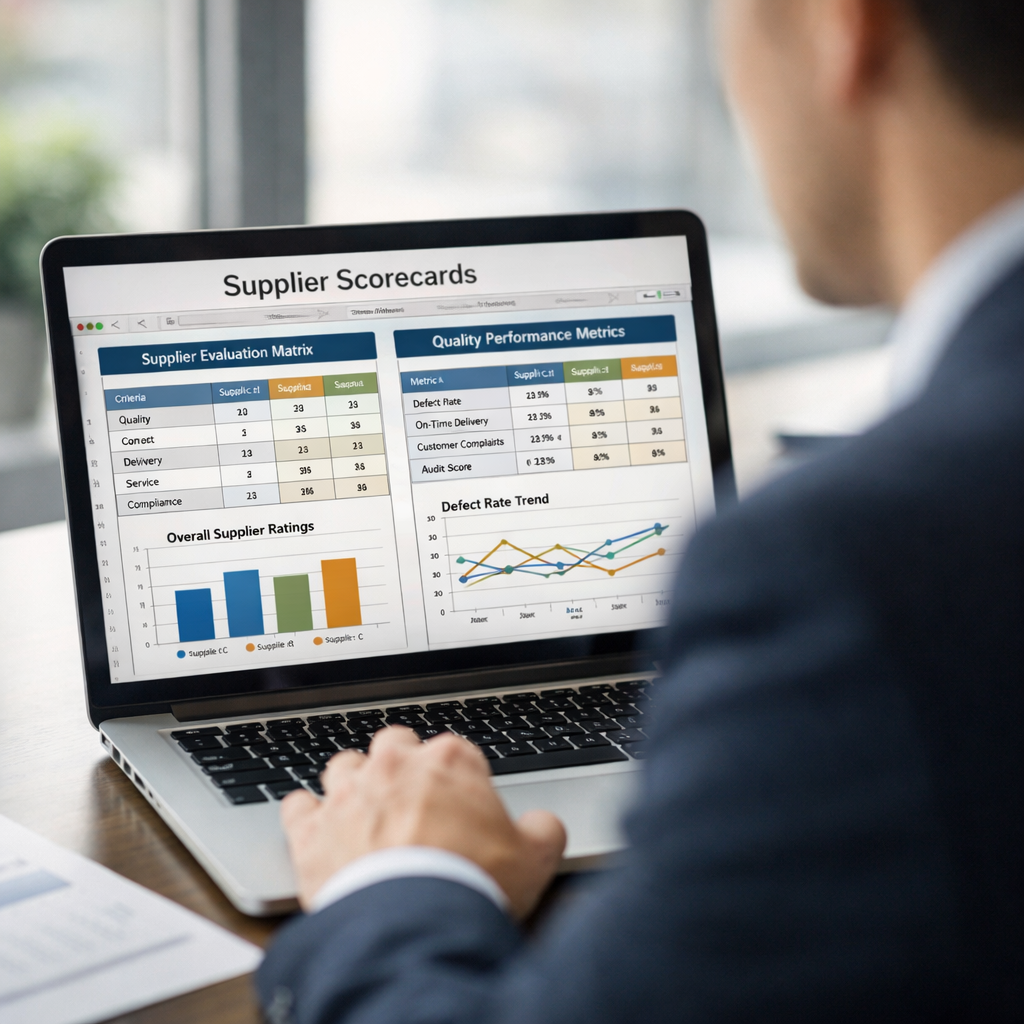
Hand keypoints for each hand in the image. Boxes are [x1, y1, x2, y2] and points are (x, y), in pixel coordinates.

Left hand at [280, 727, 566, 918]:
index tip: (464, 802)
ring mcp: (348, 794)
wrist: (413, 925)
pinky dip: (307, 815)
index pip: (456, 750)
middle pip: (395, 745)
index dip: (462, 777)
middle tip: (415, 800)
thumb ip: (543, 829)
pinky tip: (318, 827)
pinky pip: (298, 805)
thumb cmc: (472, 884)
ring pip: (344, 766)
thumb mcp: (536, 857)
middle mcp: (394, 766)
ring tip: (366, 811)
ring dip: (354, 783)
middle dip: (404, 765)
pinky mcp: (312, 830)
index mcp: (449, 761)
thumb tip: (543, 825)